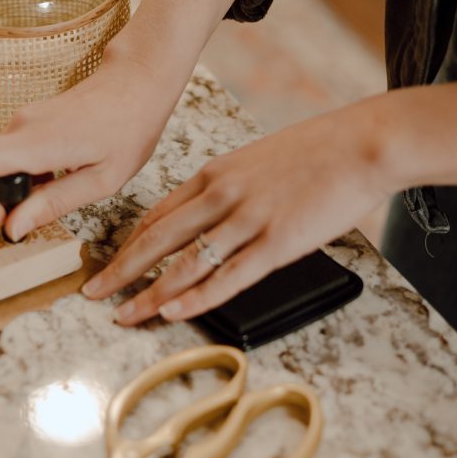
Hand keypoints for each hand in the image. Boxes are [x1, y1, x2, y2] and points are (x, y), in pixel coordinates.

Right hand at [0, 54, 174, 239]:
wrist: (137, 82)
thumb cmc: (129, 128)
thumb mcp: (102, 180)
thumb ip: (54, 203)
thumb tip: (13, 227)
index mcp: (39, 141)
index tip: (7, 217)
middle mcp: (22, 126)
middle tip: (32, 214)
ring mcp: (23, 121)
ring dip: (12, 188)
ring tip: (52, 195)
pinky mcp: (29, 122)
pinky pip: (10, 155)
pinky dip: (22, 175)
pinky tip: (56, 178)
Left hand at [82, 98, 392, 323]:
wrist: (362, 143)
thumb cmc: (317, 151)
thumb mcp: (258, 160)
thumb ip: (231, 188)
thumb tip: (214, 213)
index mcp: (215, 174)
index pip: (158, 214)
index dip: (129, 243)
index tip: (110, 263)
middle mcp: (221, 195)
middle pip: (158, 239)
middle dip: (121, 270)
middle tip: (94, 293)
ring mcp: (248, 219)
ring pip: (185, 263)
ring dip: (150, 293)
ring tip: (125, 315)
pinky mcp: (277, 242)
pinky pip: (227, 276)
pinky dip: (196, 297)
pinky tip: (173, 312)